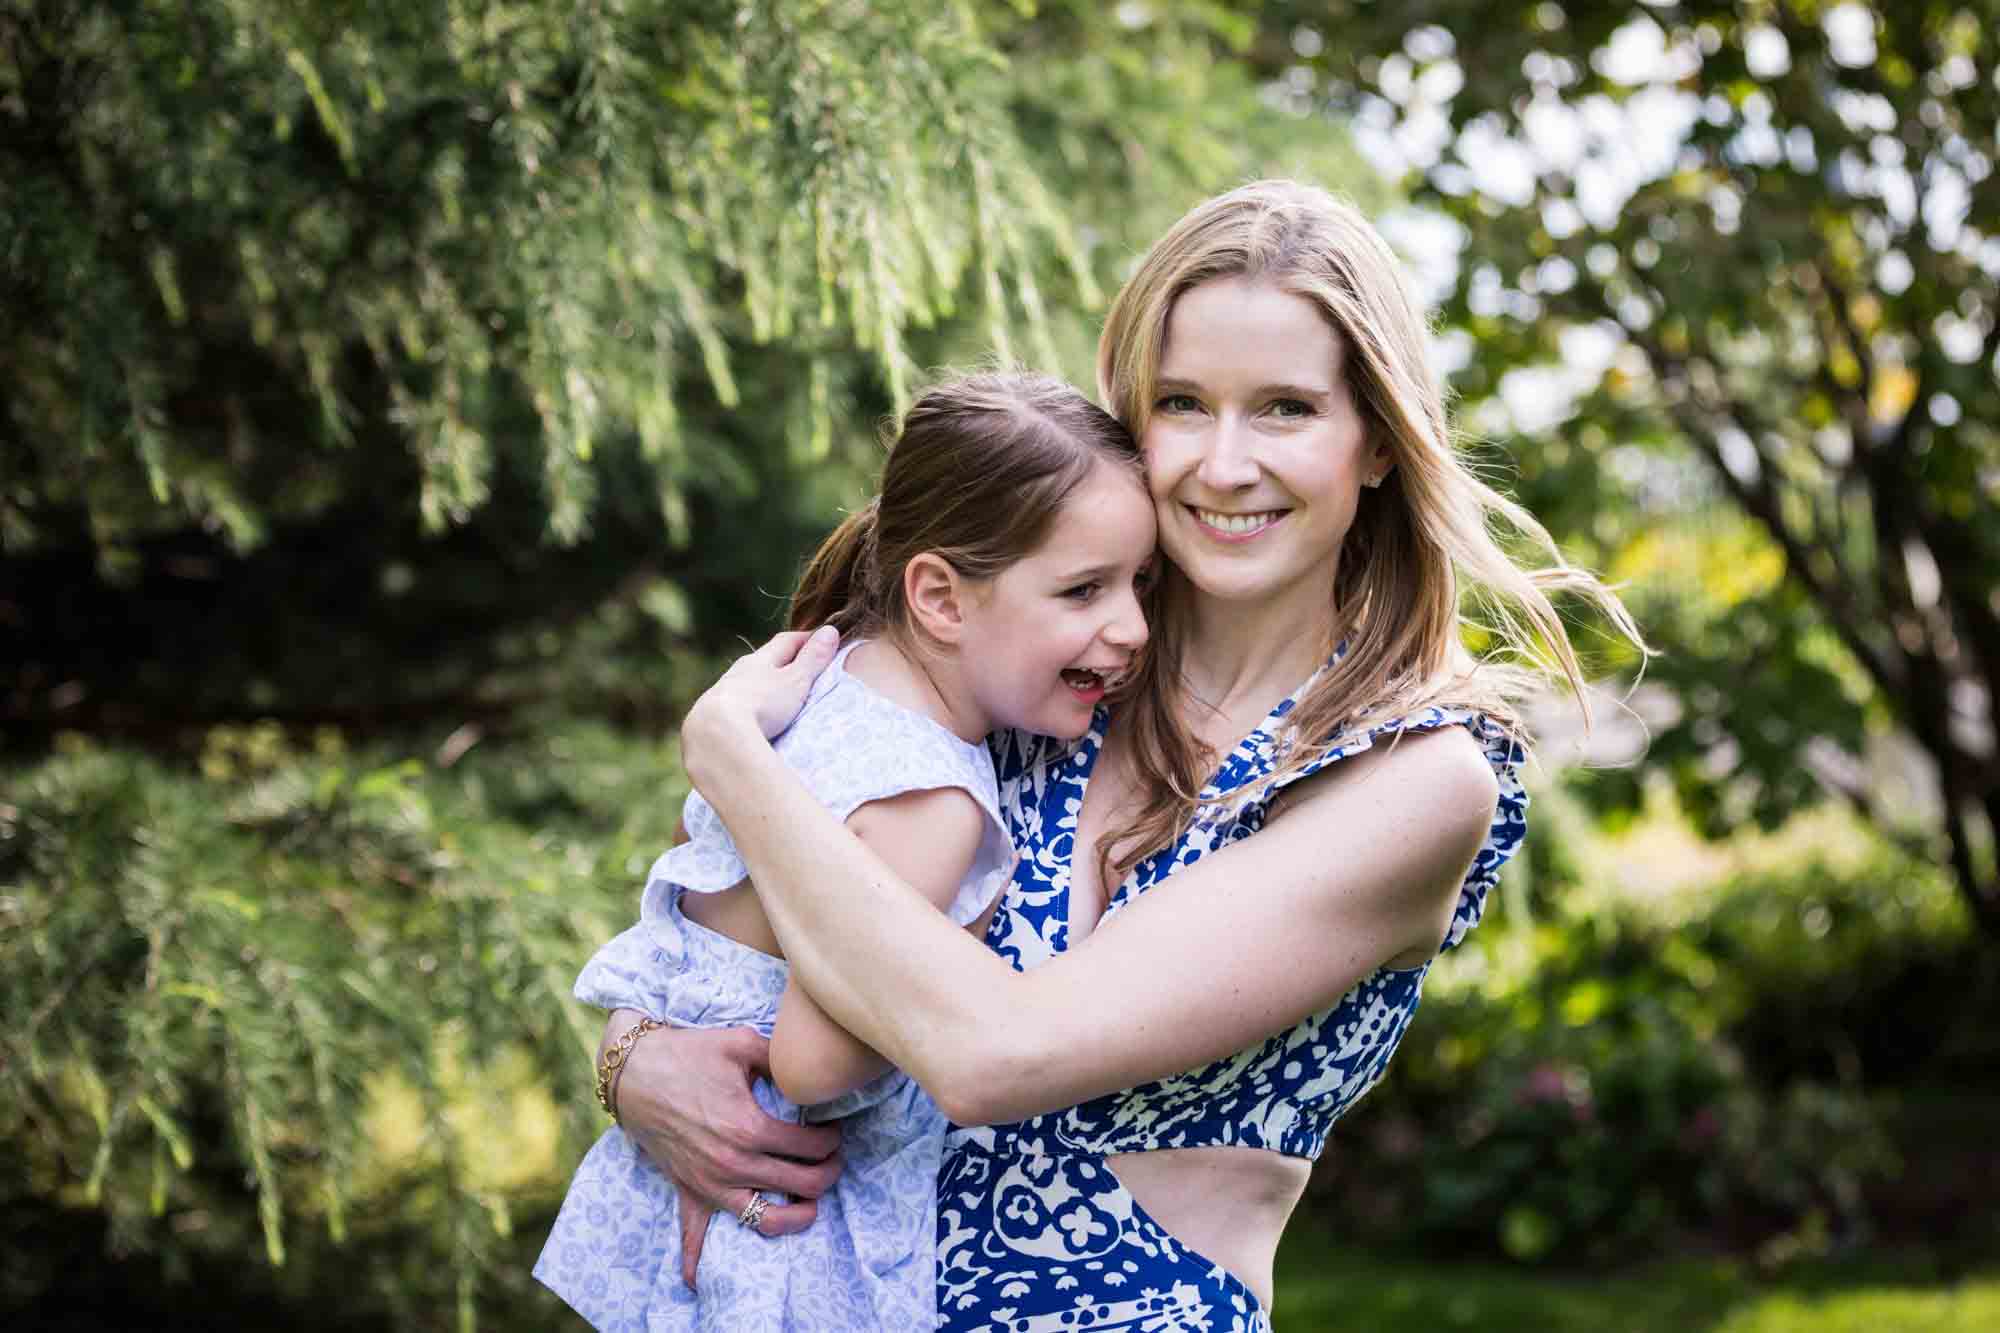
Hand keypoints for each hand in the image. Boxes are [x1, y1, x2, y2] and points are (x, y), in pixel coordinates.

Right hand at [608, 1015, 843, 1289]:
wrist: (633, 1071)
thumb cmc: (689, 1053)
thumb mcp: (743, 1043)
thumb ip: (782, 1059)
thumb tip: (808, 1071)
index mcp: (750, 1128)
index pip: (810, 1146)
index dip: (831, 1140)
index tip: (833, 1131)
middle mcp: (734, 1163)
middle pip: (800, 1183)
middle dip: (827, 1172)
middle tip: (834, 1159)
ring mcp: (710, 1182)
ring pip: (765, 1219)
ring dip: (797, 1215)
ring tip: (811, 1205)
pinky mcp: (689, 1188)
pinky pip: (694, 1233)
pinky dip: (697, 1259)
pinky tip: (699, 1282)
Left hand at [682, 626, 838, 762]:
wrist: (717, 732)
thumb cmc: (761, 703)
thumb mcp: (795, 680)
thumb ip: (812, 659)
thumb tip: (830, 631)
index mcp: (760, 659)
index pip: (786, 641)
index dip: (805, 639)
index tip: (822, 639)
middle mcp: (738, 671)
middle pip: (763, 660)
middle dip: (781, 660)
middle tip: (799, 665)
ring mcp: (723, 693)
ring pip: (746, 682)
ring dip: (762, 685)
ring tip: (776, 695)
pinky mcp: (712, 715)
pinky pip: (735, 704)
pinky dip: (748, 706)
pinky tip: (751, 718)